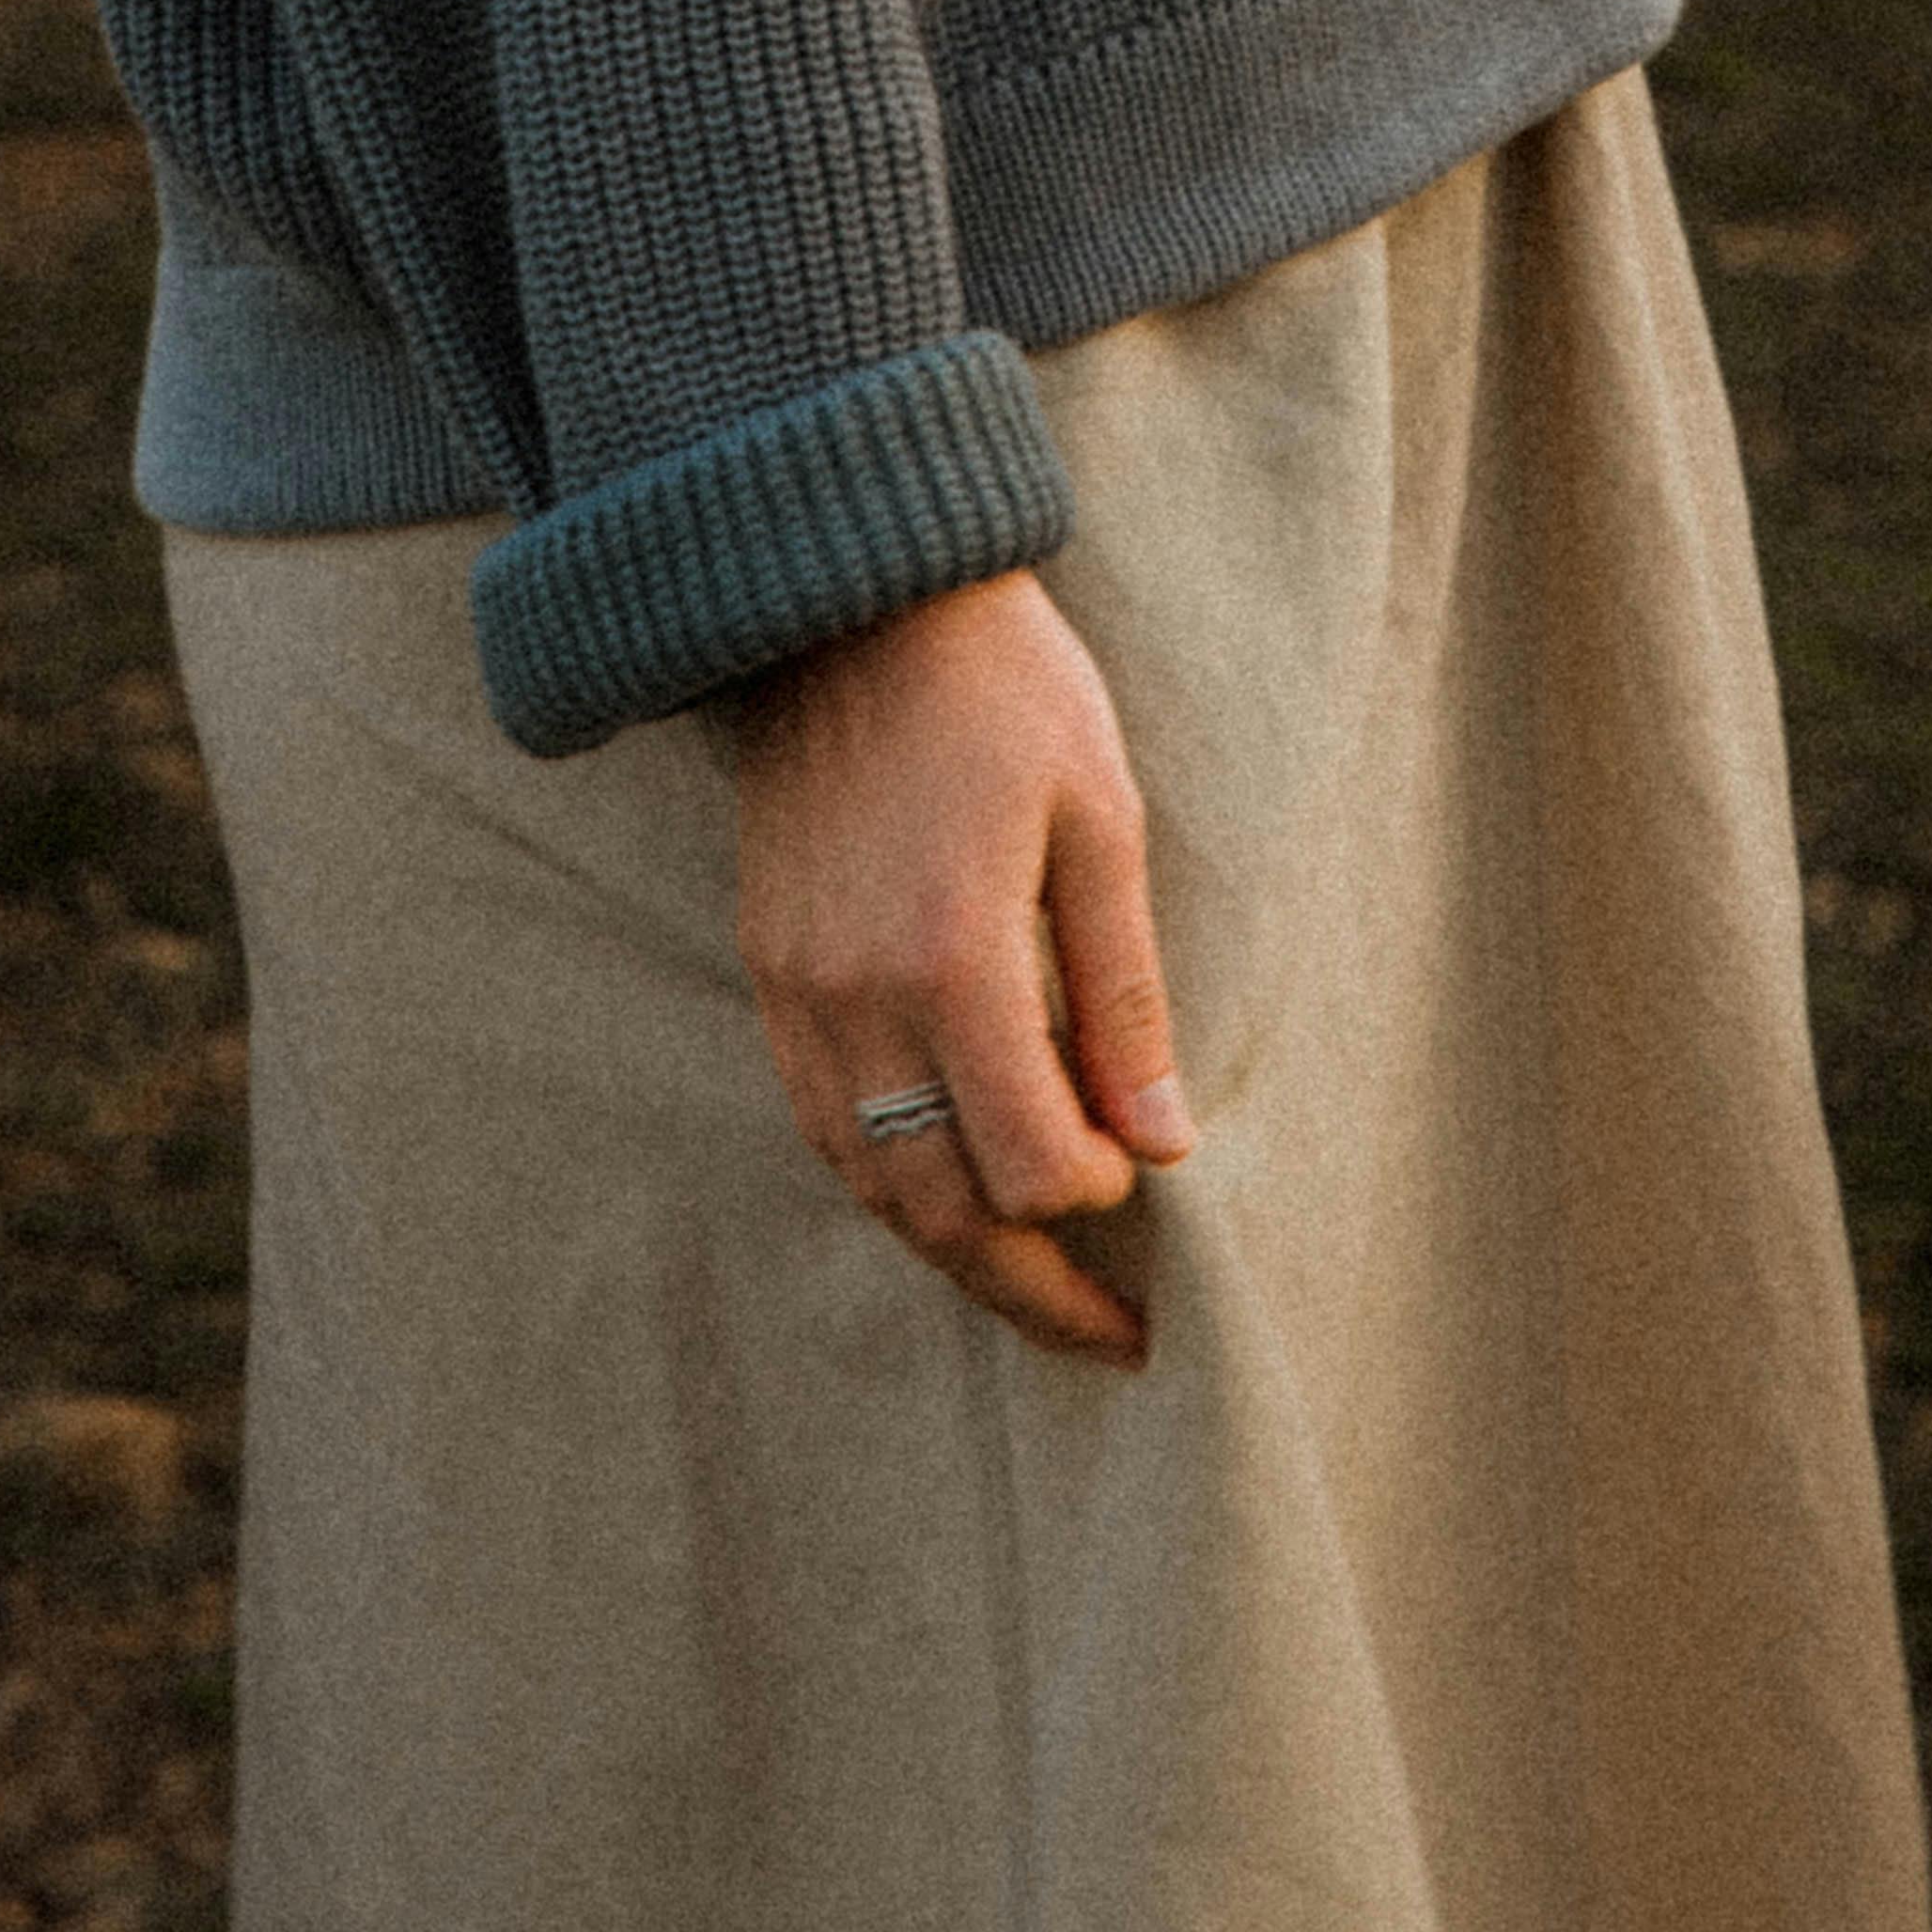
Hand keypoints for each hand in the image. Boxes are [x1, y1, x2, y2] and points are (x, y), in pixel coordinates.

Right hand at [728, 567, 1195, 1366]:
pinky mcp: (768, 967)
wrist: (852, 597)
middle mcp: (857, 993)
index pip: (1024, 1159)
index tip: (1146, 1181)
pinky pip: (822, 1123)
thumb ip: (1124, 992)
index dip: (1094, 1198)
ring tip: (1035, 1283)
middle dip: (1029, 1289)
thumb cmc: (1003, 690)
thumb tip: (1162, 1143)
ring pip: (868, 1184)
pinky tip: (948, 1186)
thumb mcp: (1101, 818)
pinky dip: (886, 1181)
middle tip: (1109, 1335)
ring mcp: (798, 987)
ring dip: (953, 1251)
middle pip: (937, 1207)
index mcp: (951, 955)